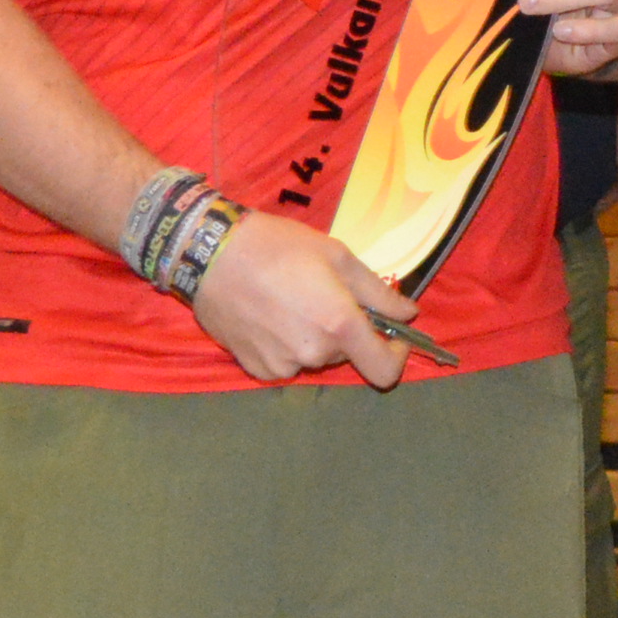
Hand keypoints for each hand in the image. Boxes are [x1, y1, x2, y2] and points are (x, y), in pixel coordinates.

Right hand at [187, 211, 413, 389]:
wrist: (209, 254)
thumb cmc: (277, 246)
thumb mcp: (336, 255)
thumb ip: (378, 291)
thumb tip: (408, 313)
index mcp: (339, 325)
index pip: (385, 371)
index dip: (396, 356)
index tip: (393, 336)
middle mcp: (313, 354)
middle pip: (345, 355)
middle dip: (344, 331)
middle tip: (323, 294)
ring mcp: (282, 366)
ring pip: (314, 357)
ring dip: (313, 337)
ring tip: (290, 301)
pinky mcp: (256, 369)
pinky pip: (285, 362)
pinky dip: (285, 345)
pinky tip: (268, 315)